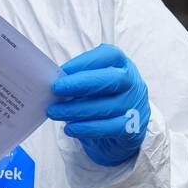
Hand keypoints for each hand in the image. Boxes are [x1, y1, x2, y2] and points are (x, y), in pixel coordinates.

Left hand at [47, 43, 150, 166]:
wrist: (118, 132)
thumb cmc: (100, 101)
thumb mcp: (91, 85)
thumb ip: (77, 79)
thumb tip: (51, 80)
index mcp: (122, 65)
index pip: (110, 55)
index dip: (86, 61)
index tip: (62, 70)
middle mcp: (133, 83)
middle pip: (112, 79)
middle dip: (81, 83)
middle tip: (56, 89)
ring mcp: (135, 106)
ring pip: (108, 107)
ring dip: (77, 110)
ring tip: (54, 112)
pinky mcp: (133, 128)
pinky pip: (110, 128)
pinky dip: (88, 128)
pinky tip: (70, 128)